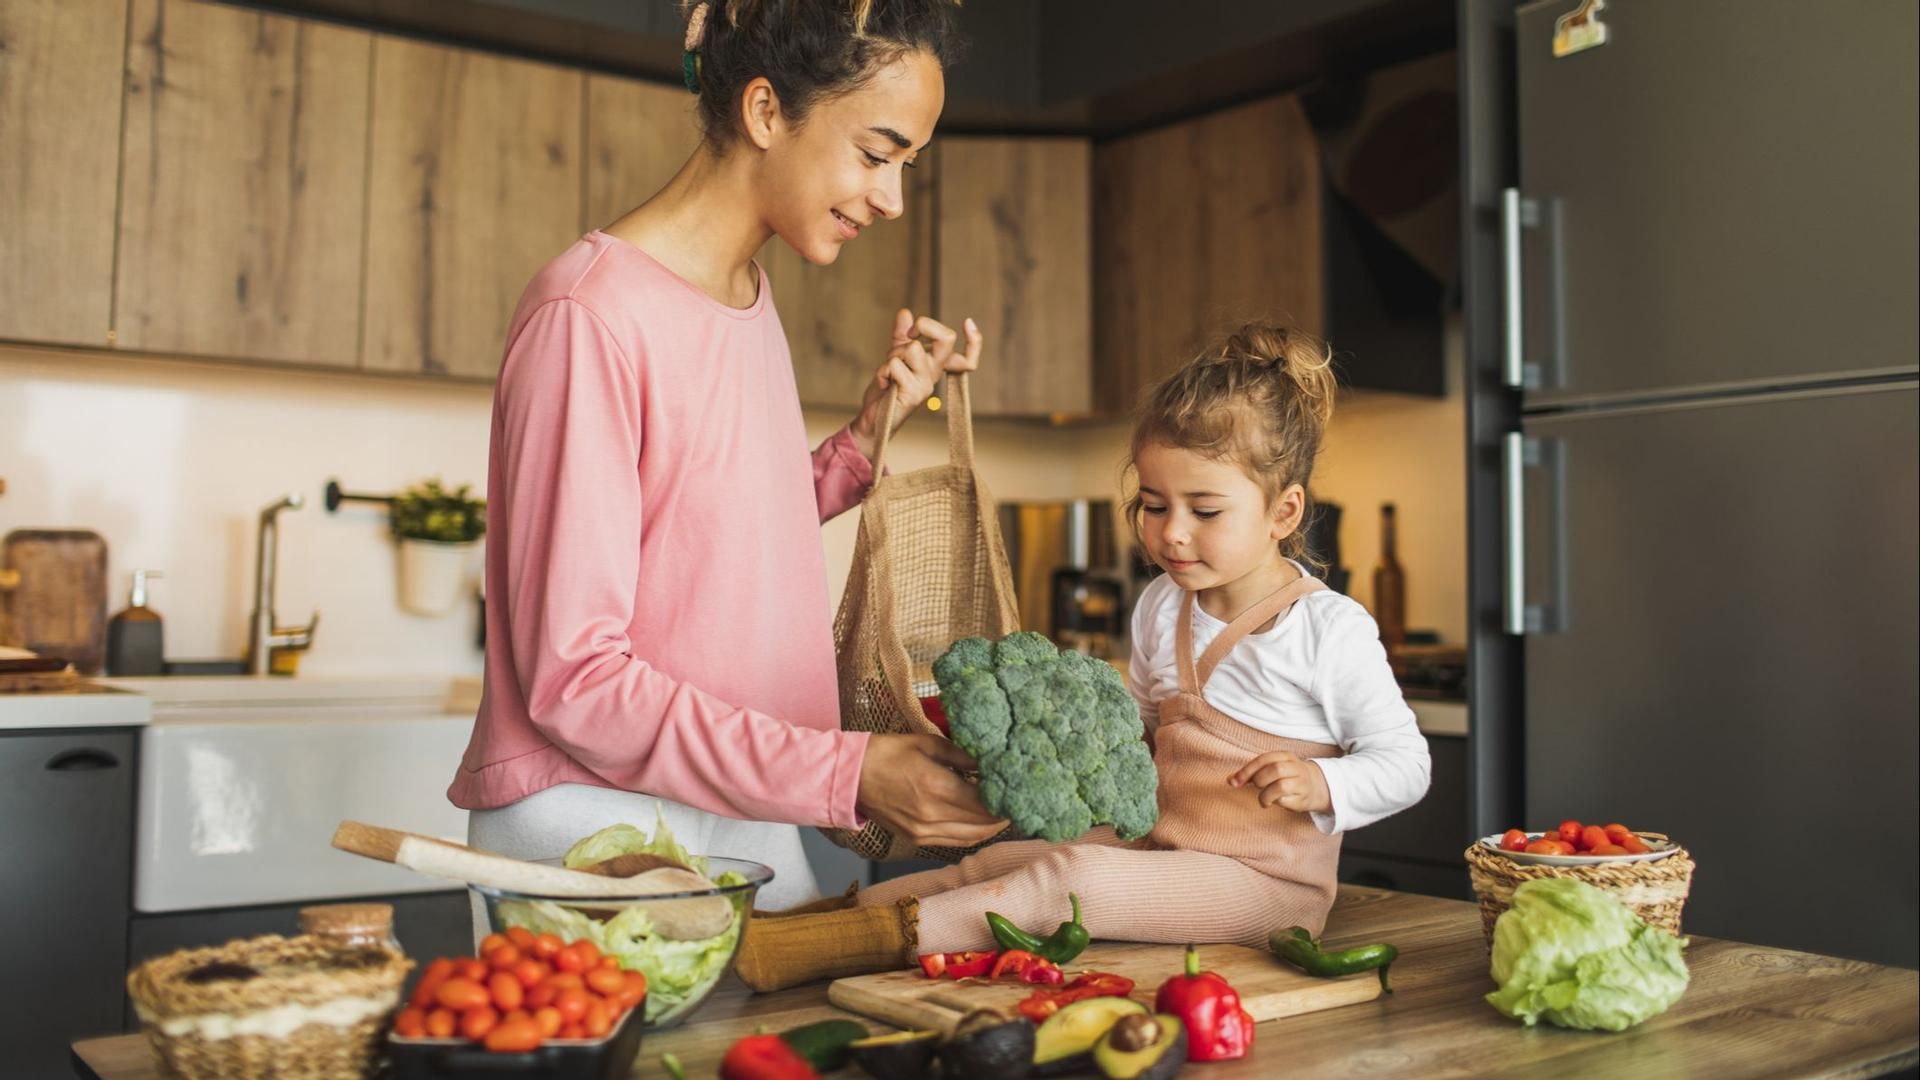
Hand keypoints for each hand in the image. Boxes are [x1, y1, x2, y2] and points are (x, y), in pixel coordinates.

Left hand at [849, 309, 982, 459]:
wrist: (873, 419)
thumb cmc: (886, 390)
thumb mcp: (894, 357)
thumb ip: (901, 335)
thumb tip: (906, 313)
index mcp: (936, 366)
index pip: (967, 358)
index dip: (975, 341)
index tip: (968, 322)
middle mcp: (935, 375)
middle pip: (947, 339)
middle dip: (926, 324)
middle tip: (910, 333)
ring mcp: (926, 385)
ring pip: (913, 348)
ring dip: (893, 353)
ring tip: (888, 370)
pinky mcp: (913, 394)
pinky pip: (895, 366)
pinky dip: (883, 370)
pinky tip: (883, 383)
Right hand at [856, 733, 1006, 847]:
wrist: (850, 776)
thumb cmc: (888, 752)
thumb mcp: (927, 743)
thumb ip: (961, 755)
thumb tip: (987, 763)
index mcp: (937, 788)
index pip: (985, 803)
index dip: (1006, 800)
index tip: (1018, 790)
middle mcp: (933, 816)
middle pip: (983, 824)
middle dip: (1004, 815)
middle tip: (1018, 802)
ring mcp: (924, 832)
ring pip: (971, 838)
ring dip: (991, 827)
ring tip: (1004, 814)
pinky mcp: (917, 839)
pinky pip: (954, 841)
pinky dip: (972, 834)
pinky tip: (980, 822)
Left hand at [1230, 751, 1331, 813]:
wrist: (1316, 786)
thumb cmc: (1286, 776)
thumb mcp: (1271, 769)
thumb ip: (1251, 773)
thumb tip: (1230, 780)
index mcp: (1285, 756)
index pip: (1263, 759)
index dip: (1246, 771)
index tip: (1234, 782)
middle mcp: (1295, 767)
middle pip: (1274, 770)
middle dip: (1259, 781)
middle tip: (1257, 788)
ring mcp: (1301, 782)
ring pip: (1280, 786)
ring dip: (1265, 795)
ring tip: (1264, 799)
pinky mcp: (1303, 798)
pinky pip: (1285, 800)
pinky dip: (1275, 802)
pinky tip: (1275, 802)